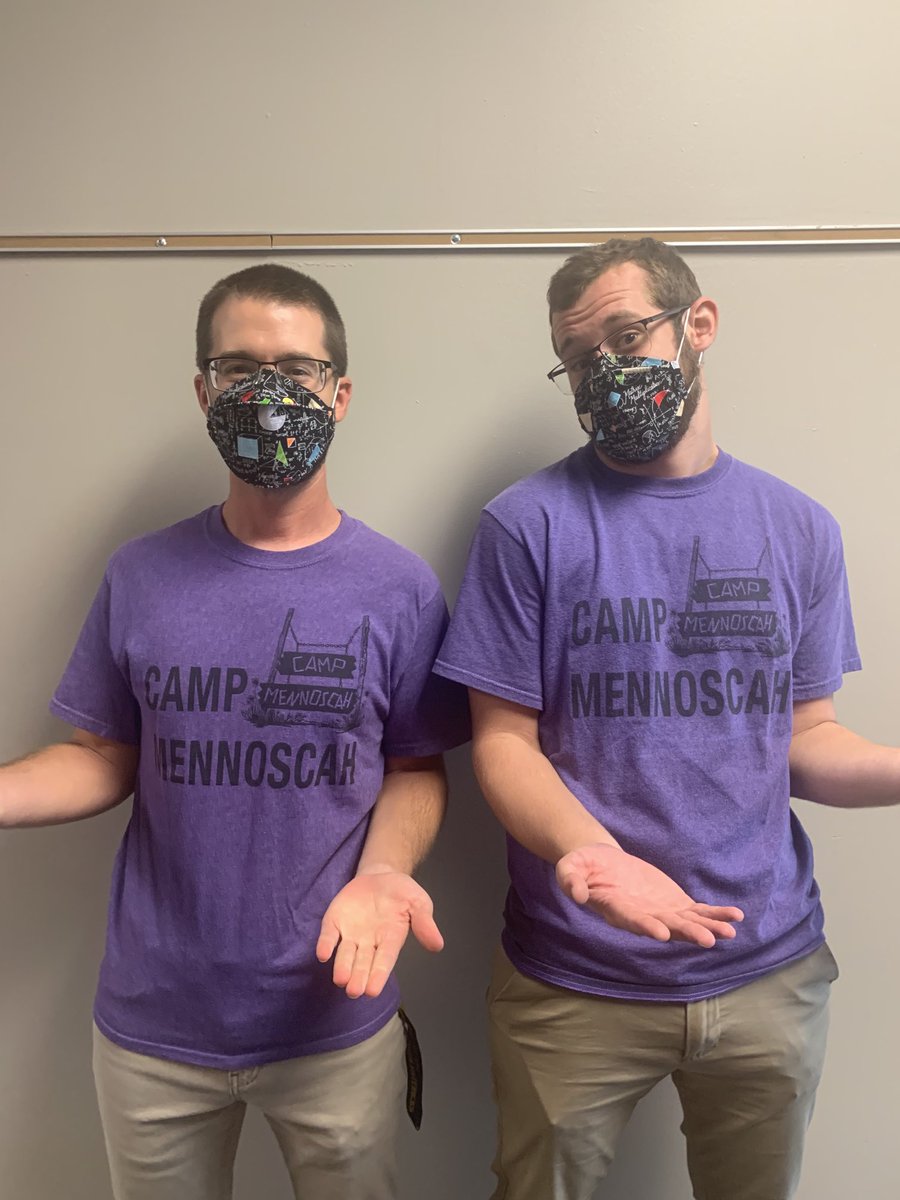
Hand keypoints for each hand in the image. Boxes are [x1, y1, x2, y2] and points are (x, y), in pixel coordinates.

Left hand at [316, 870, 443, 997]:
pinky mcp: (334, 921)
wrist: (380, 875)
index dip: (378, 975)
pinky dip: (325, 944)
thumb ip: (424, 922)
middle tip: (354, 991)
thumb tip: (438, 945)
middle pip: (363, 963)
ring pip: (344, 955)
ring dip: (342, 967)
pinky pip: (329, 935)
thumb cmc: (401, 893)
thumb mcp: (418, 902)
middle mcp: (369, 942)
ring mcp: (350, 933)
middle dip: (358, 977)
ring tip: (340, 979)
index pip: (384, 961)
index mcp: (390, 940)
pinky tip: (323, 954)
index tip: (372, 991)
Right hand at [556, 843, 743, 947]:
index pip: (631, 920)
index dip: (646, 926)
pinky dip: (715, 914)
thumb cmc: (582, 865)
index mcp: (615, 909)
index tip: (661, 933)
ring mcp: (659, 911)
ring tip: (729, 931)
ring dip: (708, 927)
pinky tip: (735, 916)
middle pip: (666, 926)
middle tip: (707, 939)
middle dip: (687, 933)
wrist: (599, 861)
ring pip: (687, 923)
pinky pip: (697, 911)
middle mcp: (641, 917)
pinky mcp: (672, 903)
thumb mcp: (570, 867)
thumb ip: (571, 880)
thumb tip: (577, 895)